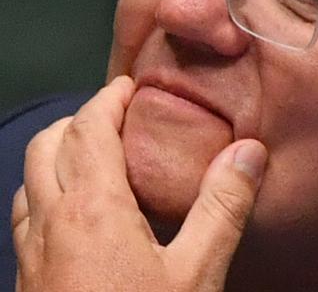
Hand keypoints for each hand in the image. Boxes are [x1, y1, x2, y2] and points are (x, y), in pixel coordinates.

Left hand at [11, 76, 267, 291]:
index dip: (109, 98)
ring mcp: (31, 252)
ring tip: (101, 157)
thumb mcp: (197, 273)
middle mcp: (51, 221)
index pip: (90, 128)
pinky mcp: (26, 280)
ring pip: (30, 177)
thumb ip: (223, 206)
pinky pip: (27, 215)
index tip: (131, 86)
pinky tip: (79, 215)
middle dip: (82, 118)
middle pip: (49, 142)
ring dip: (60, 153)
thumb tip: (250, 151)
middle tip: (120, 117)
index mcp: (92, 207)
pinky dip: (48, 191)